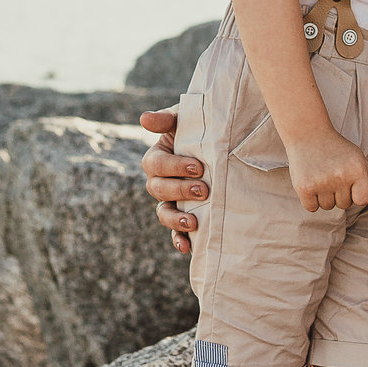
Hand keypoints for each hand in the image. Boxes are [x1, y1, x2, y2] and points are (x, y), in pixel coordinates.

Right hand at [139, 108, 207, 252]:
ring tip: (193, 223)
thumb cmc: (201, 130)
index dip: (173, 167)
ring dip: (175, 220)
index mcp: (157, 158)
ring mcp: (171, 201)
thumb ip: (167, 119)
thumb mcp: (186, 120)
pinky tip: (187, 247)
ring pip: (163, 213)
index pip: (155, 164)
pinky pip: (175, 232)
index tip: (198, 167)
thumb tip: (144, 119)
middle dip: (179, 191)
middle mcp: (160, 181)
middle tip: (204, 190)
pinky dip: (178, 240)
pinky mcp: (183, 216)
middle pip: (158, 189)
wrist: (223, 147)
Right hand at [285, 127, 367, 213]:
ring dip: (324, 197)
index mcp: (357, 170)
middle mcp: (340, 177)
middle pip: (344, 204)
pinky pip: (312, 207)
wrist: (307, 133)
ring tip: (320, 176)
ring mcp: (321, 183)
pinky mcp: (304, 188)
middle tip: (330, 173)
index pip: (363, 200)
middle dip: (338, 193)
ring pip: (327, 206)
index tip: (349, 183)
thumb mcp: (357, 158)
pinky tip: (310, 181)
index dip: (356, 194)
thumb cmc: (336, 147)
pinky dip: (310, 200)